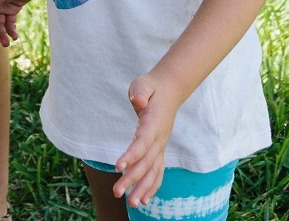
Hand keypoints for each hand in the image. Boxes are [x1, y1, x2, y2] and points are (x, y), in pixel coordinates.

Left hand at [113, 73, 178, 207]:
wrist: (170, 90)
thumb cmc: (151, 87)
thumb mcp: (143, 83)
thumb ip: (141, 91)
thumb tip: (138, 101)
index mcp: (154, 123)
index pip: (143, 142)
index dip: (132, 155)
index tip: (119, 166)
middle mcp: (159, 138)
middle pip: (146, 162)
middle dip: (133, 179)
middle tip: (118, 192)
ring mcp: (161, 146)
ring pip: (153, 171)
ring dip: (143, 188)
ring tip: (132, 204)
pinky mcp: (159, 150)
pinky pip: (157, 171)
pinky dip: (152, 186)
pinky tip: (144, 200)